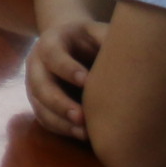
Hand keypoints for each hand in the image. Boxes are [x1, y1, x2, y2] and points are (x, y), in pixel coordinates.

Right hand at [27, 17, 109, 140]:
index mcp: (51, 42)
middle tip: (81, 116)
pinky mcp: (39, 101)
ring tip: (84, 132)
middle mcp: (37, 63)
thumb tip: (131, 51)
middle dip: (59, 102)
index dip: (67, 68)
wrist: (70, 45)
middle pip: (40, 85)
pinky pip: (44, 118)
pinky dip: (61, 128)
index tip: (87, 81)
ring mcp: (35, 84)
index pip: (53, 55)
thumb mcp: (96, 31)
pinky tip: (82, 134)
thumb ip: (107, 38)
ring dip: (60, 120)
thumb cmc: (88, 39)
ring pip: (40, 105)